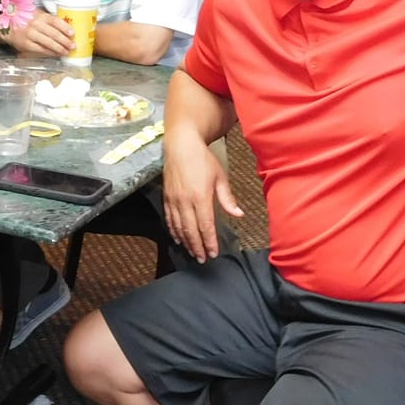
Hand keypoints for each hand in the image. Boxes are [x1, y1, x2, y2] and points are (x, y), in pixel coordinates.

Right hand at [5, 10, 74, 56]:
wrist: (8, 26)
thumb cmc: (26, 20)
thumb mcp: (37, 15)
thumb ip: (49, 20)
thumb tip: (67, 28)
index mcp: (40, 15)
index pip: (55, 21)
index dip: (65, 27)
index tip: (73, 33)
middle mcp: (35, 24)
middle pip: (54, 33)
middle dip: (65, 41)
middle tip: (73, 46)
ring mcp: (30, 34)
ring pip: (48, 43)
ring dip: (59, 48)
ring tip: (67, 52)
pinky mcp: (26, 44)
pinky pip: (41, 49)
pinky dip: (50, 52)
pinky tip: (56, 54)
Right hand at [162, 135, 242, 262]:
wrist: (181, 145)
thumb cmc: (203, 159)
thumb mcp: (220, 177)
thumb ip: (227, 198)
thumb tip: (238, 214)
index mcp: (200, 197)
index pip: (205, 225)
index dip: (209, 241)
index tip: (213, 253)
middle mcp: (185, 201)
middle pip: (190, 230)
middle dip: (197, 247)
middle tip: (202, 259)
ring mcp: (173, 200)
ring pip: (178, 227)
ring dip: (185, 242)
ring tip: (192, 252)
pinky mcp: (166, 197)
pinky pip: (169, 219)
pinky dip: (173, 231)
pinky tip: (178, 238)